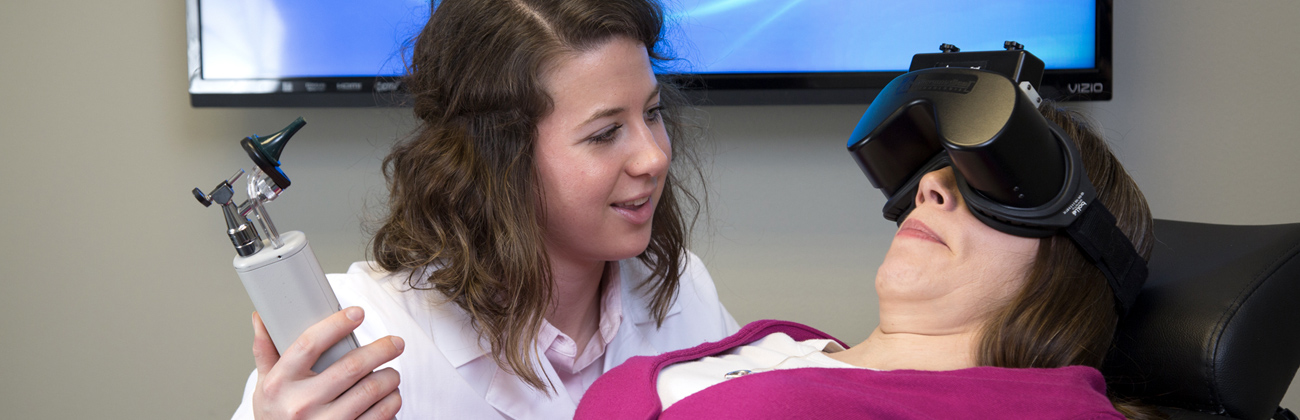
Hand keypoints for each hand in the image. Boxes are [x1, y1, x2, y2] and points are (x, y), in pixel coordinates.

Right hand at [251, 307, 403, 419]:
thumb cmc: (277, 416)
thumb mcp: (264, 386)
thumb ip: (266, 352)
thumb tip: (261, 318)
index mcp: (280, 384)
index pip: (310, 344)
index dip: (336, 325)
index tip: (357, 313)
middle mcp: (301, 404)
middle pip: (351, 367)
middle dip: (381, 350)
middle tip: (395, 343)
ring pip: (371, 390)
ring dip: (390, 378)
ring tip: (392, 374)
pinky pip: (380, 416)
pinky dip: (392, 403)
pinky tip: (390, 397)